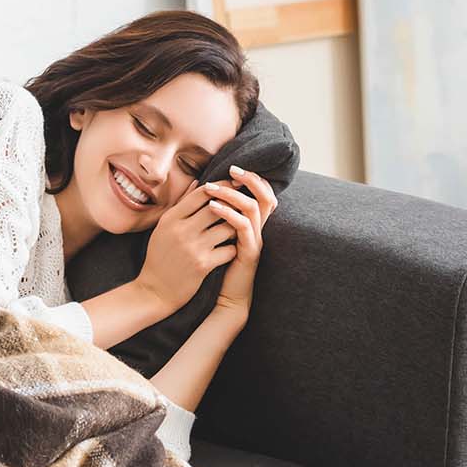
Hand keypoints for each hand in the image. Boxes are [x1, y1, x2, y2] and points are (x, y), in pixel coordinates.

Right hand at [134, 176, 248, 314]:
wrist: (154, 291)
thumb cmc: (160, 257)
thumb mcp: (163, 228)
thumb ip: (181, 204)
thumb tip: (198, 181)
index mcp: (171, 219)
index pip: (201, 193)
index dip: (221, 186)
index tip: (234, 185)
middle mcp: (181, 230)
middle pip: (217, 207)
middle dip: (234, 205)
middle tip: (244, 205)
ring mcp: (193, 248)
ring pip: (228, 227)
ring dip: (235, 228)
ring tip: (236, 230)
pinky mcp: (202, 265)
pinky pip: (230, 249)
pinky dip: (233, 249)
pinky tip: (229, 251)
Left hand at [202, 165, 278, 316]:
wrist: (226, 298)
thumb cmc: (218, 267)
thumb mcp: (214, 237)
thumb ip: (214, 217)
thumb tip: (201, 193)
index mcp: (251, 224)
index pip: (260, 194)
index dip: (252, 179)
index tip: (232, 168)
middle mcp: (257, 230)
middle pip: (265, 196)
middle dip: (249, 180)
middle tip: (231, 170)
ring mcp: (255, 241)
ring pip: (254, 209)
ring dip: (232, 195)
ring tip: (211, 188)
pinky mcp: (249, 253)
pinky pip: (243, 228)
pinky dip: (228, 214)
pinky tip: (213, 207)